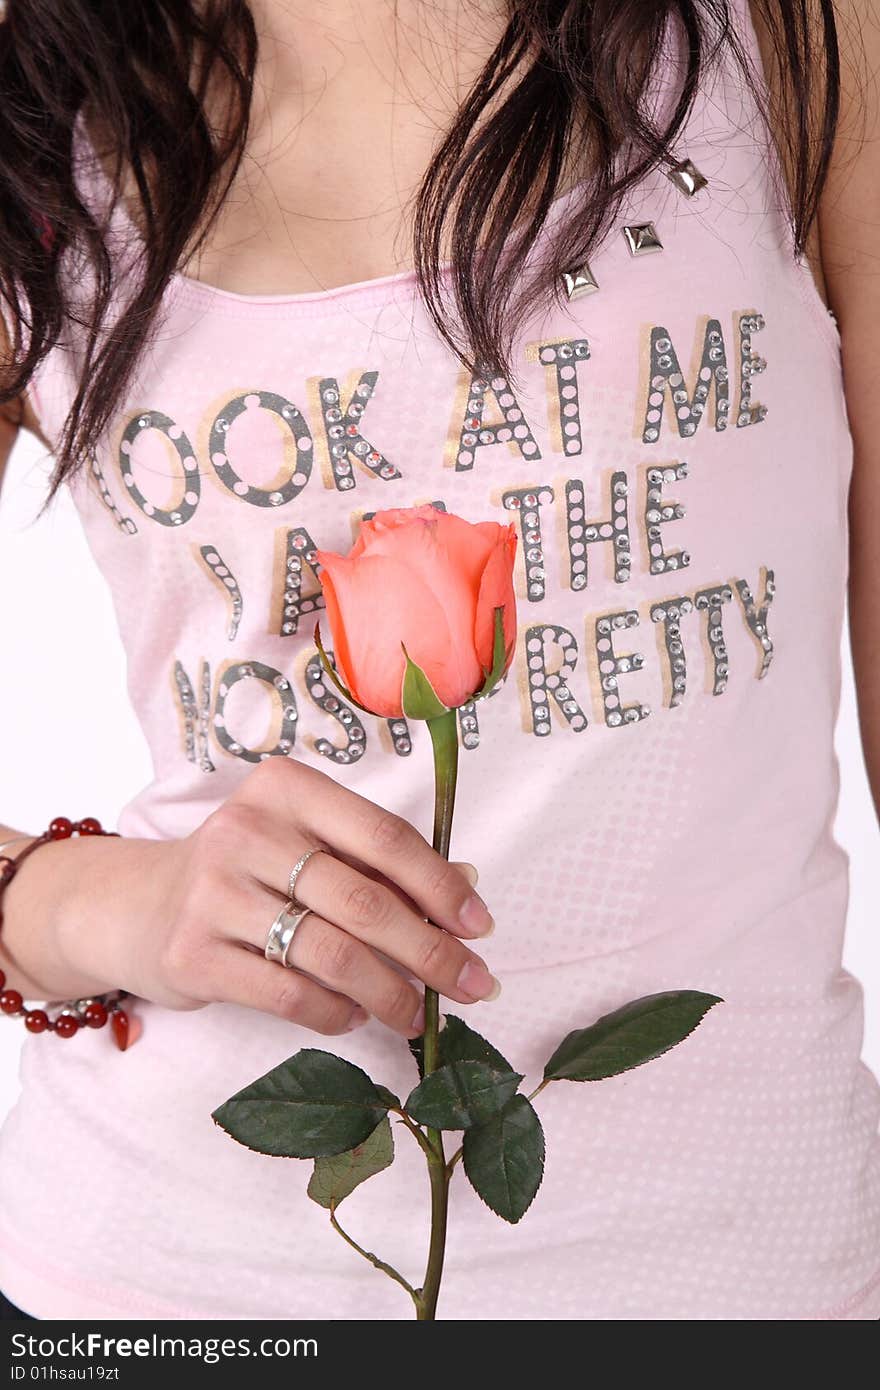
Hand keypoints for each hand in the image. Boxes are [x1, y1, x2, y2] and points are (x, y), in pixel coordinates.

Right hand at [2, 758, 497, 1037]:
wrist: (137, 906)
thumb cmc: (246, 872)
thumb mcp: (306, 845)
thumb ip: (378, 862)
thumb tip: (469, 886)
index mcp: (287, 789)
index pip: (384, 836)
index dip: (440, 885)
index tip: (480, 927)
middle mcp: (247, 830)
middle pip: (364, 899)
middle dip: (431, 950)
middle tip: (474, 985)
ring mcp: (214, 892)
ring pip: (332, 953)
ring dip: (392, 993)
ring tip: (418, 1016)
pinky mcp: (193, 953)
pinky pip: (291, 993)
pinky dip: (337, 1014)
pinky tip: (357, 1017)